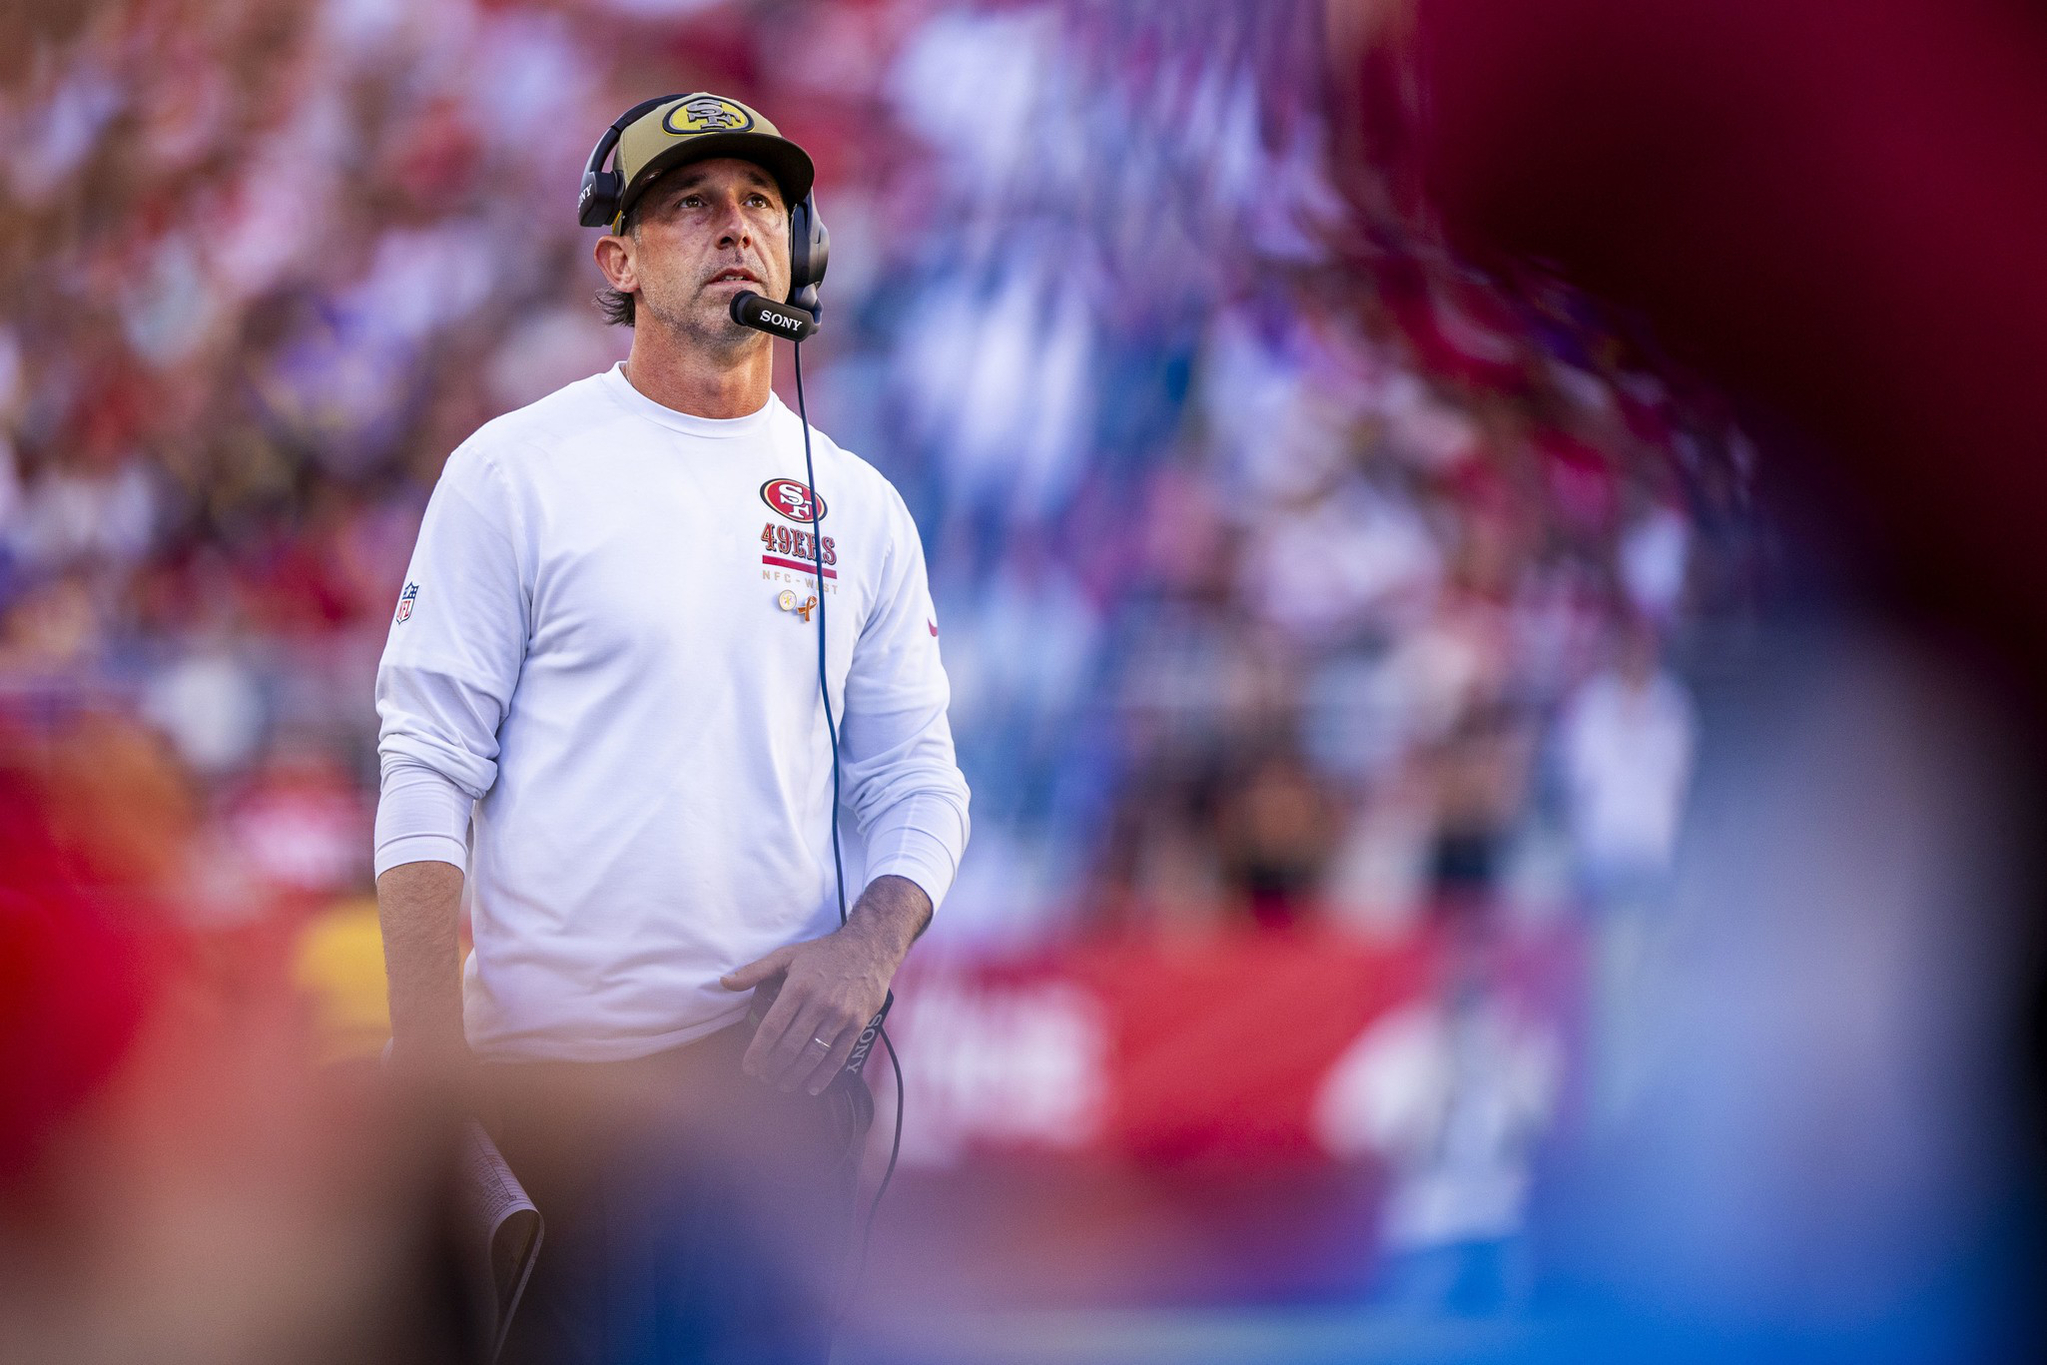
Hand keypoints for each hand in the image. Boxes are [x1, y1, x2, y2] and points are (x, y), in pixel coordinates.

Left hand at [719, 878, 928, 1094]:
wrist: (869, 948)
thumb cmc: (824, 953)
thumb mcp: (787, 955)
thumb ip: (755, 970)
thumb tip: (725, 982)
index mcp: (798, 987)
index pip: (772, 1028)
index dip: (758, 1052)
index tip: (749, 1068)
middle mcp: (819, 1003)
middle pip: (791, 1046)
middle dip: (774, 1068)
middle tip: (765, 1078)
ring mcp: (841, 1015)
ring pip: (813, 1054)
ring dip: (795, 1075)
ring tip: (783, 1084)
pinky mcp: (858, 1023)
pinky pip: (839, 1055)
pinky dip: (825, 1075)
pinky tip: (812, 1086)